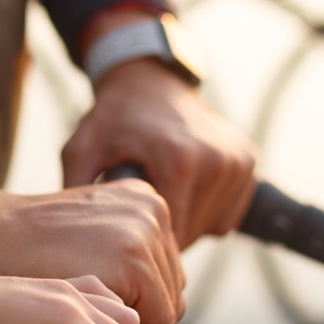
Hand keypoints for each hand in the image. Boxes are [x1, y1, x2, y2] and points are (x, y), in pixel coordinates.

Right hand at [0, 176, 184, 323]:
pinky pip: (157, 320)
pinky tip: (90, 312)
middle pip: (174, 292)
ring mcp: (147, 231)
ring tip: (87, 306)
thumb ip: (133, 254)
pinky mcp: (135, 259)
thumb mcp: (96, 234)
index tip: (95, 290)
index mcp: (148, 200)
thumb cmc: (34, 248)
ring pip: (168, 309)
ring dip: (131, 322)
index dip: (135, 299)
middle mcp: (155, 209)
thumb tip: (168, 302)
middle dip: (137, 311)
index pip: (169, 274)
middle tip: (90, 305)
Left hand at [62, 58, 257, 247]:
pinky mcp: (247, 159)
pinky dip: (207, 211)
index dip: (147, 241)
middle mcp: (216, 159)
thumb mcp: (81, 151)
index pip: (172, 236)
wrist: (148, 81)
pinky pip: (228, 214)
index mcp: (179, 160)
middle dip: (167, 233)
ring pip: (212, 226)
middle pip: (193, 233)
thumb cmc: (112, 120)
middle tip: (144, 208)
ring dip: (188, 221)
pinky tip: (185, 189)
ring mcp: (237, 159)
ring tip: (163, 194)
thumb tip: (78, 241)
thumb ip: (76, 193)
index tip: (129, 227)